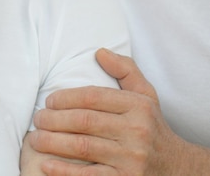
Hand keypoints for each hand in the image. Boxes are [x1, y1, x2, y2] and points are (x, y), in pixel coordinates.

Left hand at [29, 49, 209, 174]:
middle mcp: (136, 131)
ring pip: (82, 147)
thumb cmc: (152, 126)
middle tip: (37, 119)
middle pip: (84, 121)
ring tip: (36, 139)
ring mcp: (130, 159)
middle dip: (54, 120)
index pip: (93, 97)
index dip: (66, 97)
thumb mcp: (146, 94)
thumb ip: (125, 69)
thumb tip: (99, 52)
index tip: (49, 100)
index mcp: (138, 106)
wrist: (179, 169)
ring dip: (53, 142)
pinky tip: (46, 165)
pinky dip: (64, 171)